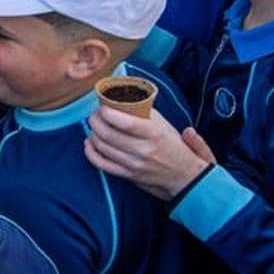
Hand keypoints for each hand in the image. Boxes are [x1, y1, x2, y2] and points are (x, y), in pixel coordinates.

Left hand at [83, 106, 215, 199]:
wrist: (184, 175)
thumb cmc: (172, 145)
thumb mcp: (164, 124)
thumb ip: (144, 111)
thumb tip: (121, 97)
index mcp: (154, 134)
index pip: (126, 122)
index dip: (108, 113)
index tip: (102, 106)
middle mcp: (143, 150)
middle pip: (108, 134)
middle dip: (95, 121)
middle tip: (95, 114)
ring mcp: (134, 164)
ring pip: (102, 147)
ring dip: (92, 133)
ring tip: (94, 126)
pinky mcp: (128, 175)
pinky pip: (101, 164)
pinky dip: (90, 152)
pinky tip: (89, 143)